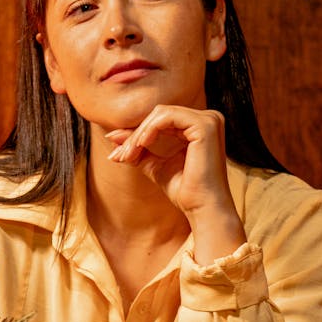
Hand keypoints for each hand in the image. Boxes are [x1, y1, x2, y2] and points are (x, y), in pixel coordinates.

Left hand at [106, 105, 245, 261]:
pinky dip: (149, 130)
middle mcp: (208, 118)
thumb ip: (138, 148)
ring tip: (129, 154)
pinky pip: (167, 117)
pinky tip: (141, 145)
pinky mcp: (205, 125)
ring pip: (161, 114)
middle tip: (120, 156)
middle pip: (159, 114)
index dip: (136, 134)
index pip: (161, 120)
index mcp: (199, 126)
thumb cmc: (184, 191)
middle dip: (135, 135)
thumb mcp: (155, 165)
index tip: (117, 153)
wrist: (202, 208)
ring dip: (140, 134)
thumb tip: (112, 136)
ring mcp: (209, 120)